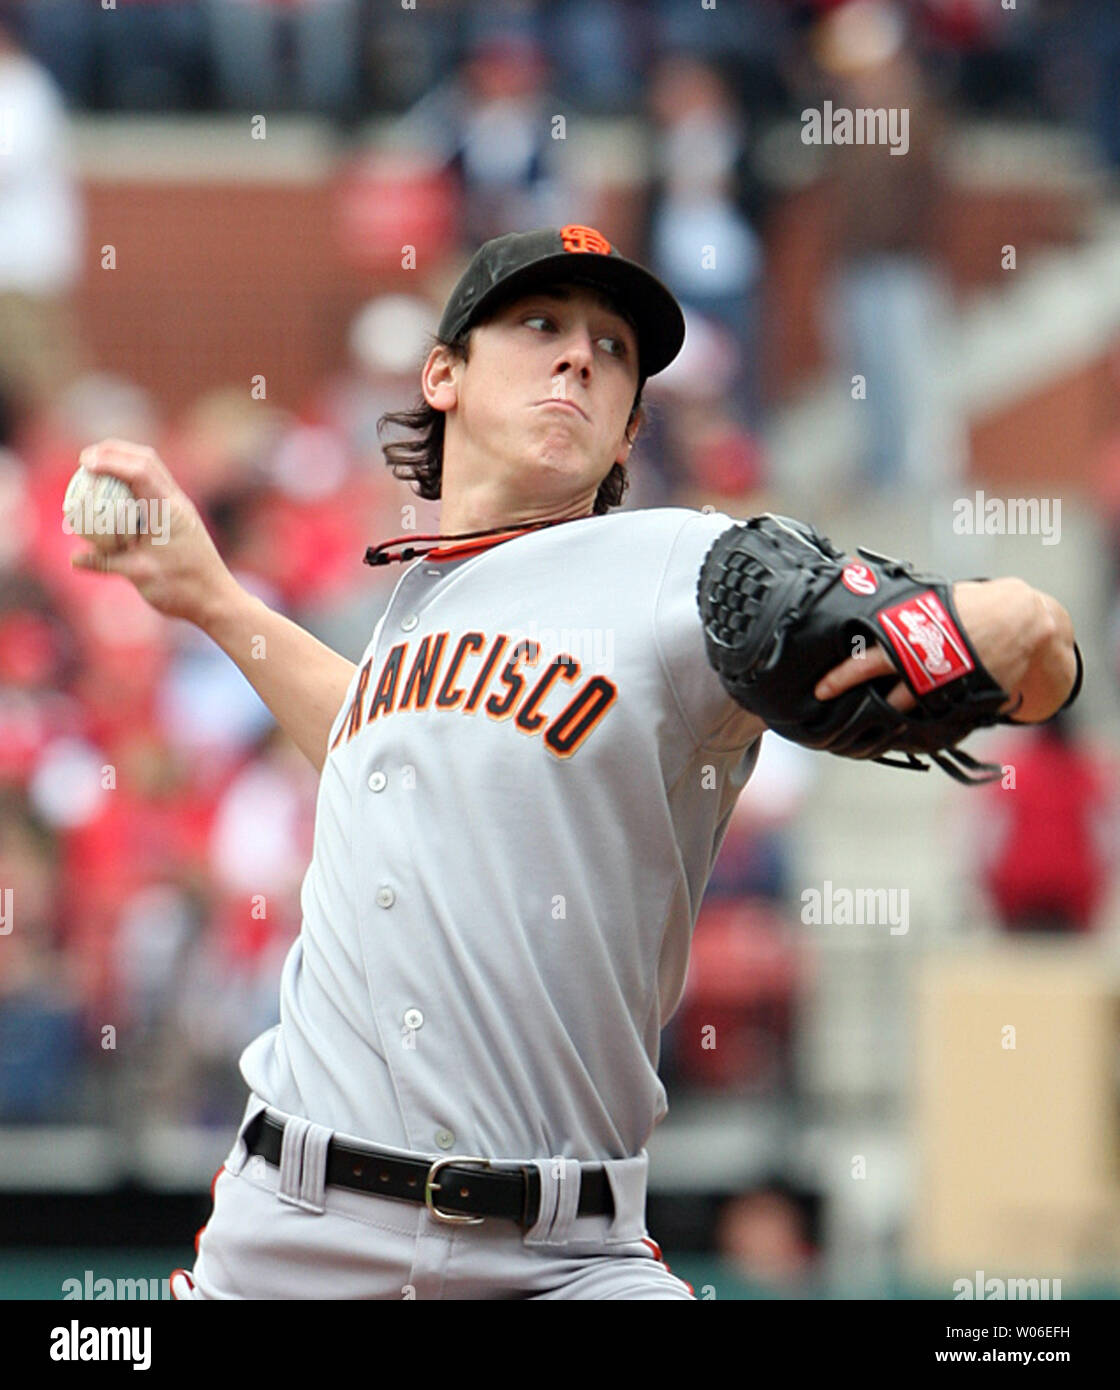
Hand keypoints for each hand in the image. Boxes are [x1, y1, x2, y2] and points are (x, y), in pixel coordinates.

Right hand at [69, 439, 240, 628]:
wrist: (216, 599)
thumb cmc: (182, 588)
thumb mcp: (139, 574)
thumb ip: (105, 562)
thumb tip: (74, 557)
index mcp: (168, 511)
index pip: (139, 472)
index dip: (110, 461)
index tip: (84, 463)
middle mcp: (176, 503)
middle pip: (146, 460)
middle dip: (114, 452)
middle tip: (85, 459)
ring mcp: (179, 508)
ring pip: (151, 472)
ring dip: (124, 464)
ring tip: (96, 469)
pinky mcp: (177, 518)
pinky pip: (152, 490)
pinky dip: (132, 484)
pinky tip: (114, 495)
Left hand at [814, 578, 1076, 722]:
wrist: (1022, 622)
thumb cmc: (970, 609)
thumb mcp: (930, 604)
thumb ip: (899, 613)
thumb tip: (858, 590)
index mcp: (912, 637)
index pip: (868, 659)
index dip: (842, 676)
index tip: (821, 689)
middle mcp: (925, 663)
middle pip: (885, 691)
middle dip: (862, 702)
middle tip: (839, 708)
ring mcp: (944, 684)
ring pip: (908, 707)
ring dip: (891, 714)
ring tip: (873, 719)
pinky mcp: (962, 699)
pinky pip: (933, 715)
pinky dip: (920, 719)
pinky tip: (907, 724)